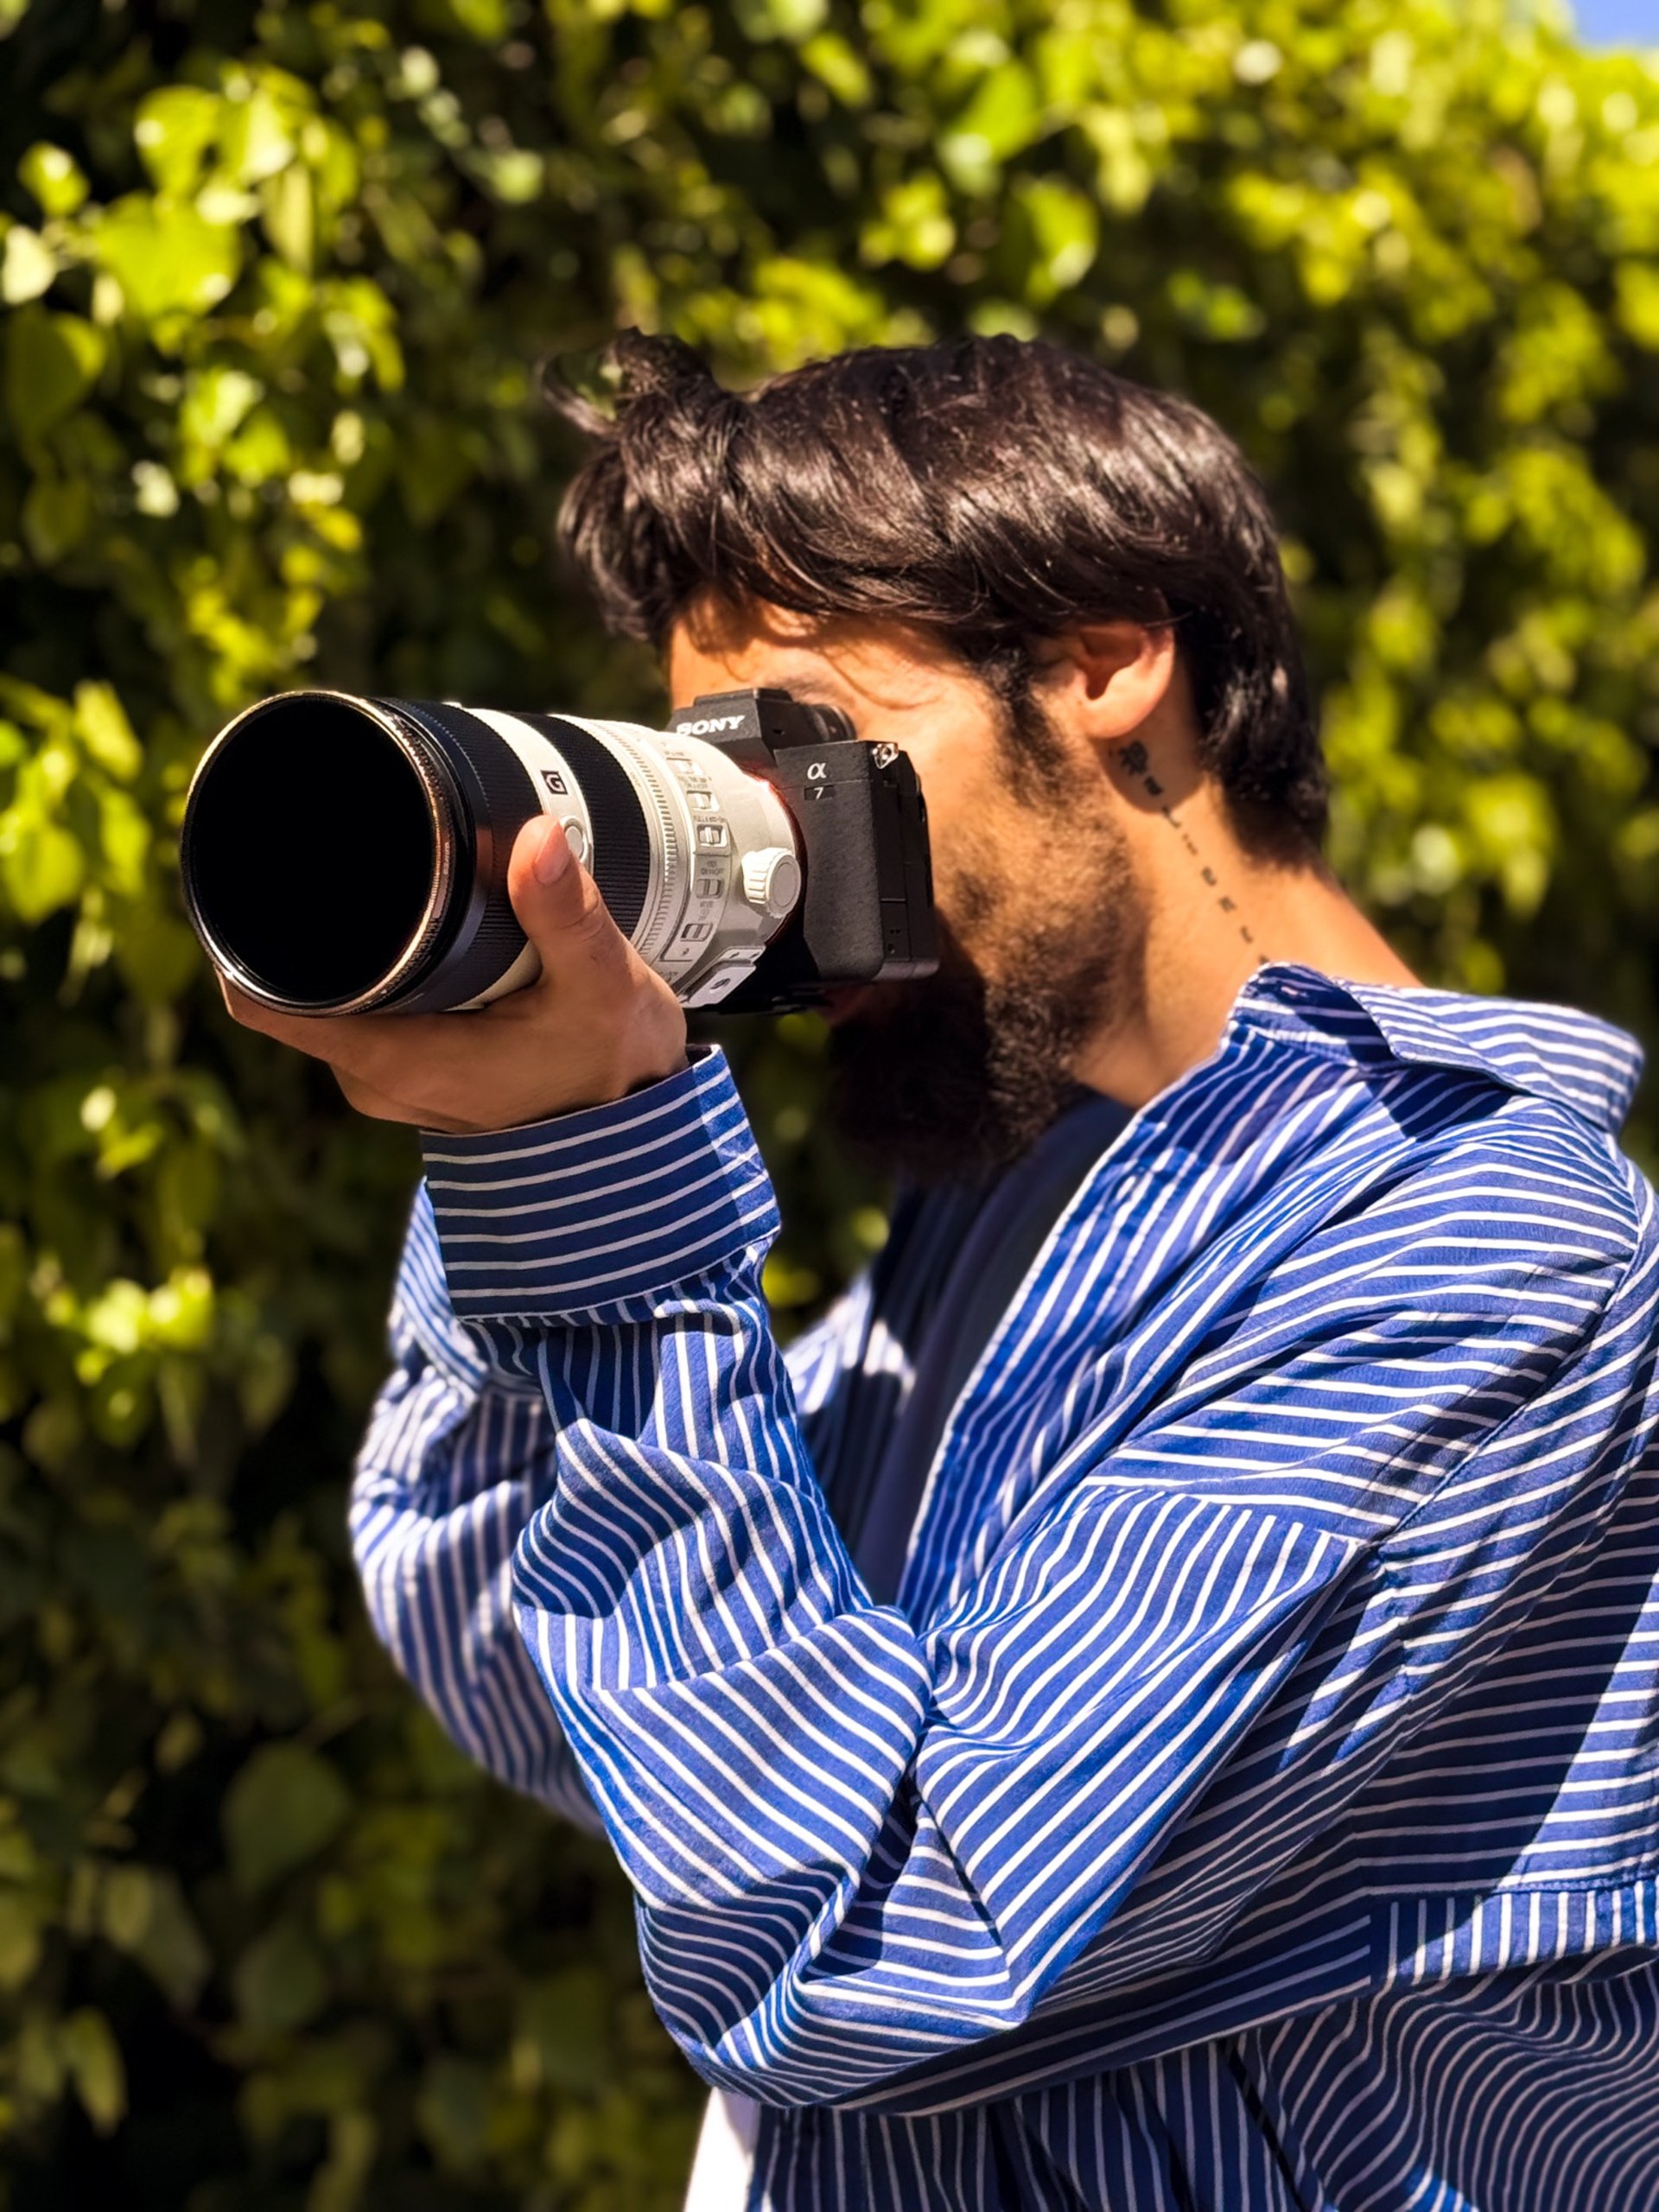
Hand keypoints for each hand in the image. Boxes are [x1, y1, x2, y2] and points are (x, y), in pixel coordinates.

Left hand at [222, 817, 688, 1132]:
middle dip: (301, 911)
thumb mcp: (602, 985)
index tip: (255, 847)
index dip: (238, 920)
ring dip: (342, 939)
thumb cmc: (614, 1071)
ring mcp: (390, 1079)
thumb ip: (566, 913)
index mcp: (393, 1059)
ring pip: (328, 994)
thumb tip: (534, 835)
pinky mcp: (414, 1073)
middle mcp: (374, 1078)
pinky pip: (361, 1010)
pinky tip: (412, 923)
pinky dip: (374, 967)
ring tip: (382, 868)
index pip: (260, 994)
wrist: (642, 1141)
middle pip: (290, 980)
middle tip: (336, 829)